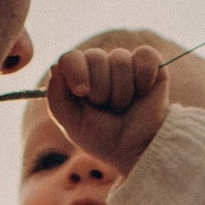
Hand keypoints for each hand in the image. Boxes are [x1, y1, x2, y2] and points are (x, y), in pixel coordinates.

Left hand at [44, 43, 167, 177]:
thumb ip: (57, 99)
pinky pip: (145, 56)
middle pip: (95, 57)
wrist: (139, 148)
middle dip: (102, 89)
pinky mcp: (148, 63)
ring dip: (123, 91)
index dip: (76, 71)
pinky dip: (144, 77)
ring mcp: (124, 62)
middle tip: (108, 108)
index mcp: (77, 77)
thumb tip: (56, 67)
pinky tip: (143, 92)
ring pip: (120, 59)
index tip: (82, 92)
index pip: (70, 58)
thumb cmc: (104, 138)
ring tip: (124, 106)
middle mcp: (99, 65)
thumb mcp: (73, 126)